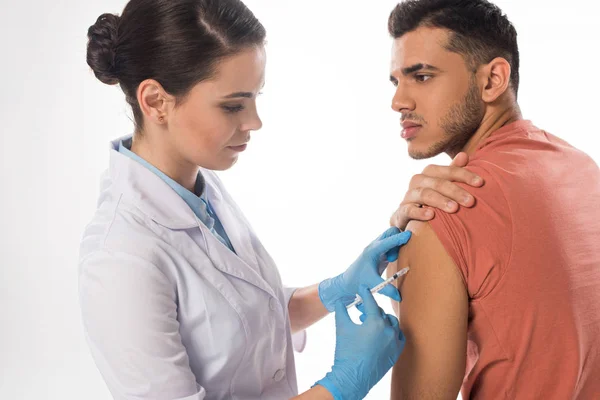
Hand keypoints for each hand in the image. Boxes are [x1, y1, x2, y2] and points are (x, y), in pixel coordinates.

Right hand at [315, 285, 404, 399]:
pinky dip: (393, 332)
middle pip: (381, 313)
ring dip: (383, 320)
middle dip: (371, 310)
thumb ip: (342, 311)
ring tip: (371, 323)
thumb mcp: (342, 328)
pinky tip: (383, 332)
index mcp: (375, 322)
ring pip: (392, 323)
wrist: (352, 377)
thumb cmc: (346, 352)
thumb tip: (340, 301)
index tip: (363, 288)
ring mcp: (394, 342)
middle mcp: (388, 330)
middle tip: (362, 312)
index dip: (366, 294)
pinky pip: (399, 337)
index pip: (371, 302)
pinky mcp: (396, 352)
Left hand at [318, 227, 410, 311]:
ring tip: (391, 258)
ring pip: (392, 236)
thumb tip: (399, 296)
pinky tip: (391, 259)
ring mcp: (377, 248)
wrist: (348, 282)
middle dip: (398, 239)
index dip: (399, 238)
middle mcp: (375, 246)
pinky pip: (392, 243)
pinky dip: (396, 247)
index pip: (388, 240)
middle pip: (391, 232)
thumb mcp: (372, 285)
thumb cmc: (358, 282)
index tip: (409, 236)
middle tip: (394, 256)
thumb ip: (386, 289)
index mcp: (372, 250)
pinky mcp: (380, 252)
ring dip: (397, 244)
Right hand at [390, 152, 483, 229]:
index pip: (447, 171)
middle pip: (436, 182)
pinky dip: (419, 212)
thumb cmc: (432, 201)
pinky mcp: (401, 213)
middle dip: (455, 190)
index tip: (480, 183)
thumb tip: (464, 155)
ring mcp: (408, 197)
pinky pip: (408, 210)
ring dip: (440, 200)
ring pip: (423, 194)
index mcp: (429, 174)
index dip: (464, 175)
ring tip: (454, 209)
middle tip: (471, 201)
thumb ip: (453, 172)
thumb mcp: (443, 186)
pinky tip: (431, 215)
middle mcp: (417, 182)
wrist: (409, 220)